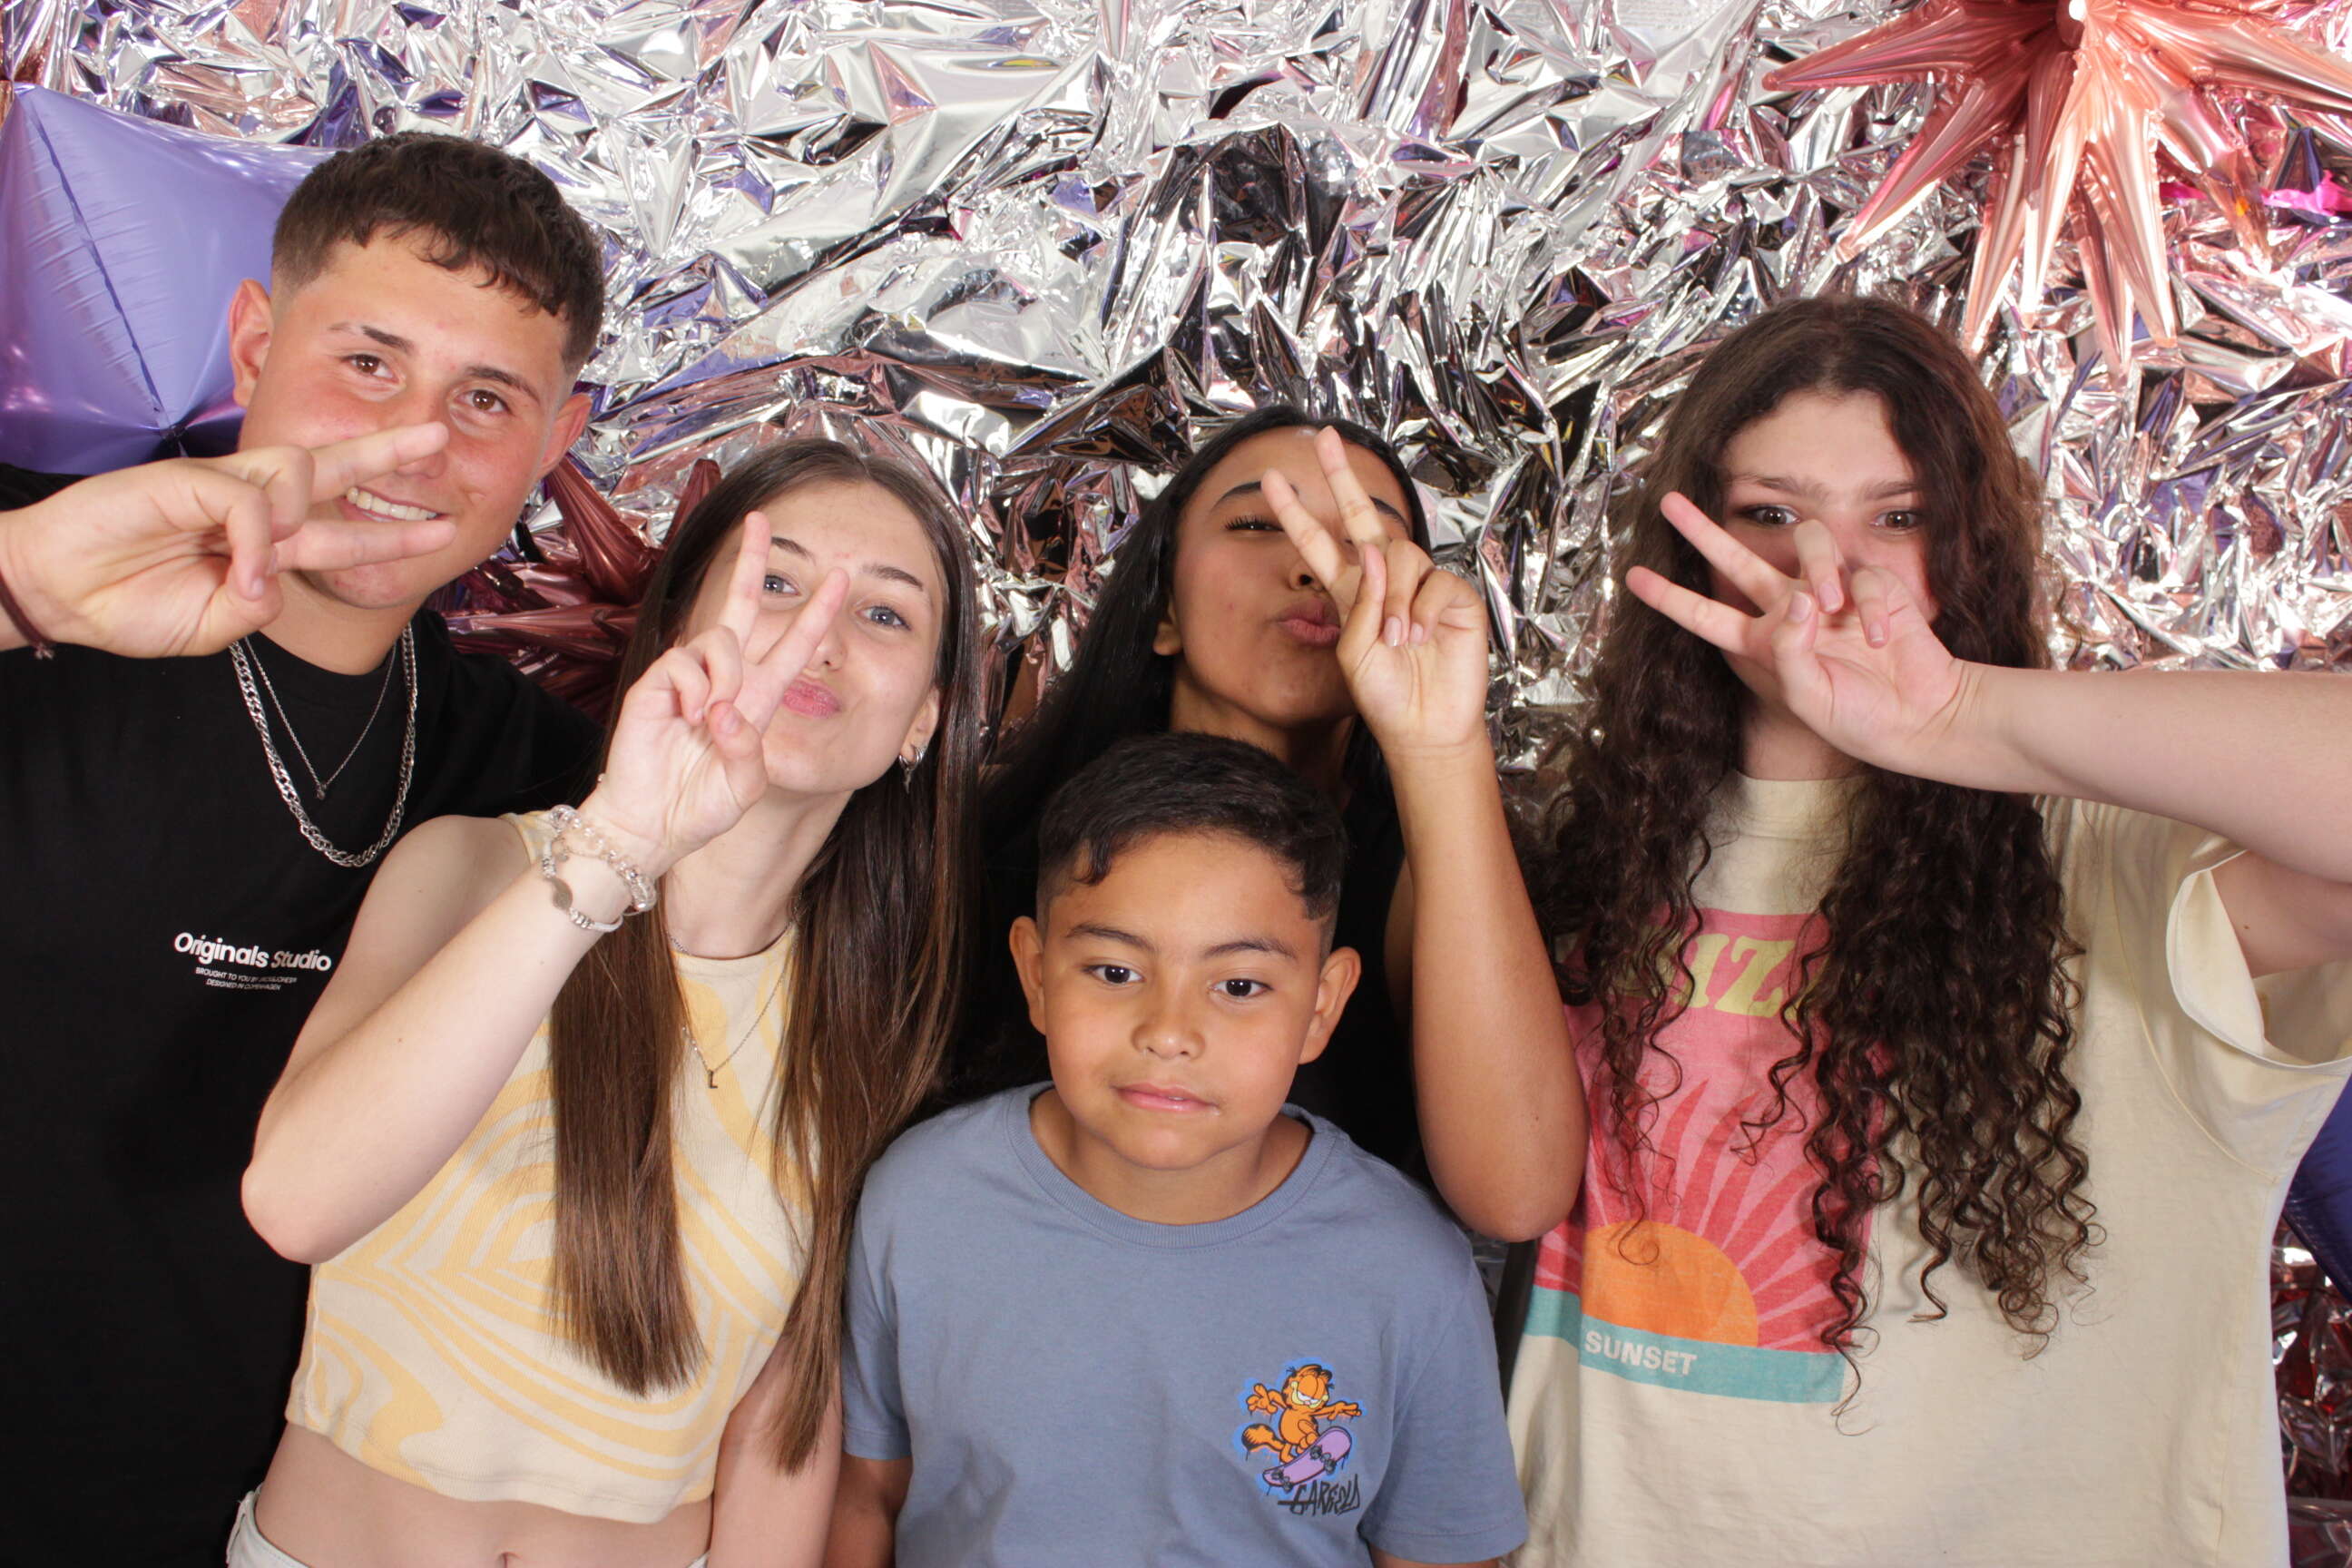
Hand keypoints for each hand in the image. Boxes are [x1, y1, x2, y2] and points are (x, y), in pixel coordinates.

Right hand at [0, 426, 458, 657]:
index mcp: (266, 543)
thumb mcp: (213, 627)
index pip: (340, 529)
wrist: (61, 594)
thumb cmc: (130, 605)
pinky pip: (246, 499)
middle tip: (438, 440)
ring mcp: (219, 486)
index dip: (391, 532)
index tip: (443, 528)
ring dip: (296, 523)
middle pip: (331, 468)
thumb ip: (256, 607)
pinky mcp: (186, 479)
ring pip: (295, 475)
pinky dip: (252, 537)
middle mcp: (252, 506)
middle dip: (387, 454)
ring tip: (251, 570)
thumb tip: (273, 579)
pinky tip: (234, 567)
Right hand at [584, 513, 848, 874]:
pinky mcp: (657, 682)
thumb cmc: (699, 808)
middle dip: (754, 561)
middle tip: (762, 520)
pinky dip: (696, 688)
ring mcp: (689, 677)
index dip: (815, 611)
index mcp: (756, 699)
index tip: (838, 576)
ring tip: (713, 717)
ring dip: (726, 673)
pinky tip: (690, 717)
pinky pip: (685, 660)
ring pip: (719, 636)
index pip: (791, 644)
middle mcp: (725, 679)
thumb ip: (749, 750)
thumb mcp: (744, 786)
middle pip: (743, 605)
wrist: (651, 824)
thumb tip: (727, 709)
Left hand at [1261, 428, 1488, 757]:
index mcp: (1351, 592)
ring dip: (1394, 596)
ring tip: (1397, 638)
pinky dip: (1422, 609)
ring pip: (1401, 554)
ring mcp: (1421, 585)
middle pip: (1364, 517)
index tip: (1273, 479)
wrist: (1423, 726)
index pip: (1320, 543)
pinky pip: (1435, 582)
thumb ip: (1358, 604)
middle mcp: (1384, 580)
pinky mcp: (1454, 597)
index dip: (1297, 512)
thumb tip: (1377, 552)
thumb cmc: (1383, 695)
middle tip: (1325, 439)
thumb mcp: (1352, 654)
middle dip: (1342, 476)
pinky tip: (1421, 636)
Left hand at [1625, 493, 1976, 773]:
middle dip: (1704, 531)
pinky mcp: (1875, 586)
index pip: (1707, 616)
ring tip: (1833, 608)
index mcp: (1763, 642)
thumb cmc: (1857, 716)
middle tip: (1670, 502)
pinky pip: (1864, 577)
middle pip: (1738, 561)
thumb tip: (1797, 601)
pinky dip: (1872, 609)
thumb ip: (1789, 651)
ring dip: (1819, 571)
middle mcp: (1790, 611)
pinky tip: (1880, 638)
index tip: (1633, 577)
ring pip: (1810, 543)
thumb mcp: (1807, 696)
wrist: (1919, 715)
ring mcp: (1831, 594)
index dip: (1671, 598)